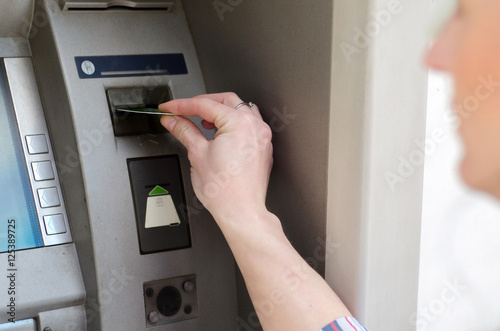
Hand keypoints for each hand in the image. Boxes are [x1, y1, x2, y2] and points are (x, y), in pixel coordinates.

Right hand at [159, 93, 272, 221]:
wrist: (240, 211)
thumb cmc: (224, 190)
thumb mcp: (197, 154)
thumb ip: (185, 131)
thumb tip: (173, 120)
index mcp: (239, 123)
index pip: (205, 105)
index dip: (182, 105)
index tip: (169, 108)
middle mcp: (255, 126)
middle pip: (226, 101)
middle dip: (202, 103)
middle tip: (183, 111)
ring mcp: (262, 137)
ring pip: (240, 110)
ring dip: (221, 111)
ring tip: (203, 122)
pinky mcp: (263, 148)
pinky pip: (249, 125)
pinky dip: (233, 123)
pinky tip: (221, 133)